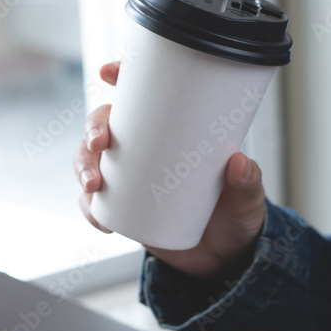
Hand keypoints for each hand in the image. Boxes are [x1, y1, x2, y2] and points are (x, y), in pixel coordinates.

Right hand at [73, 61, 267, 279]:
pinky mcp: (122, 209)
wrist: (224, 257)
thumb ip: (247, 181)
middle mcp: (145, 148)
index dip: (120, 76)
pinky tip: (99, 218)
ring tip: (94, 186)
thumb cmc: (235, 215)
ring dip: (82, 168)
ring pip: (89, 161)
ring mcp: (130, 178)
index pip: (142, 95)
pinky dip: (89, 208)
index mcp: (172, 130)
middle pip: (104, 124)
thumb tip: (238, 162)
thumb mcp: (246, 198)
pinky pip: (93, 204)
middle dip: (93, 129)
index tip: (108, 73)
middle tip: (99, 145)